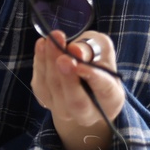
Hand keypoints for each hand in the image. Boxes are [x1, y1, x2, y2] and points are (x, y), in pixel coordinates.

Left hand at [33, 30, 124, 149]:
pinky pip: (40, 85)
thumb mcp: (106, 56)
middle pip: (74, 98)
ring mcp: (64, 110)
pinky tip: (42, 45)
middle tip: (61, 48)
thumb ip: (96, 50)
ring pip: (53, 91)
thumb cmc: (99, 71)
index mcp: (111, 101)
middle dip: (65, 73)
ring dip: (48, 64)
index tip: (77, 59)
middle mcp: (88, 111)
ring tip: (50, 39)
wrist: (86, 97)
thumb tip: (75, 49)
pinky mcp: (47, 102)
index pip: (103, 91)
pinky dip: (39, 65)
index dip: (91, 76)